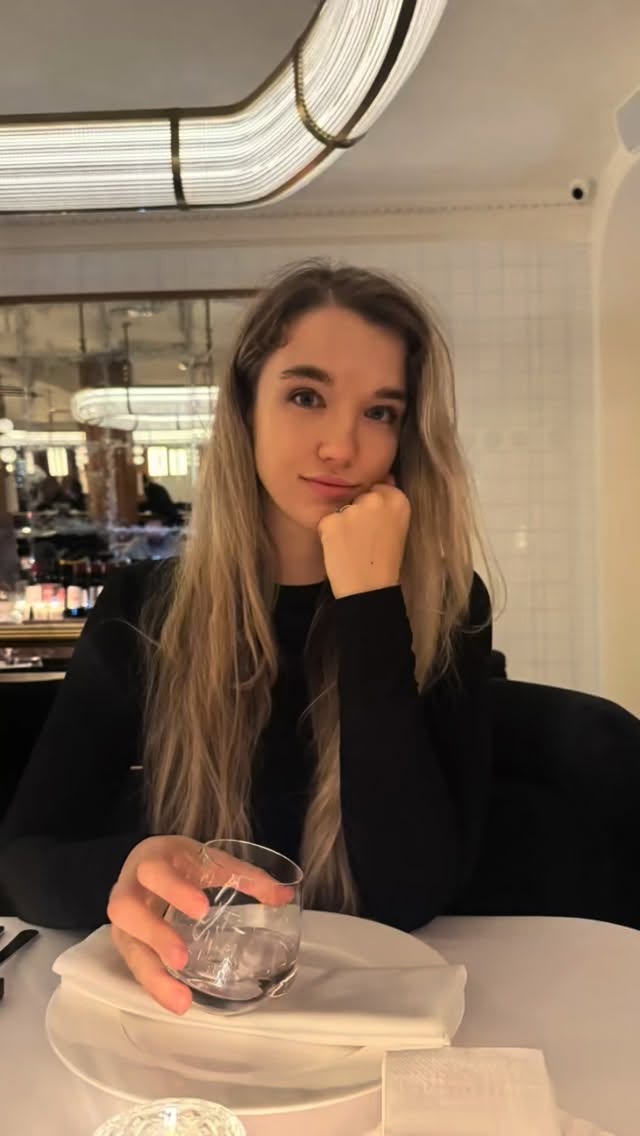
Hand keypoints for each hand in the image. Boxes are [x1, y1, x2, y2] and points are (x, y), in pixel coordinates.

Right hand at [107, 835, 290, 1014]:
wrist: (147, 865)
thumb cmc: (179, 864)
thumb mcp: (208, 861)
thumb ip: (245, 876)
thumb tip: (284, 896)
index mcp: (151, 860)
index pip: (154, 871)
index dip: (174, 890)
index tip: (201, 909)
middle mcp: (127, 889)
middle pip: (125, 909)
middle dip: (154, 934)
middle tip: (182, 959)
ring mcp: (123, 920)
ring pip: (126, 946)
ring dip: (152, 974)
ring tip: (181, 998)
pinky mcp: (126, 944)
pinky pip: (134, 967)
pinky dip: (155, 985)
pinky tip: (176, 1000)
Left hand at [318, 478, 410, 599]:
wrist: (369, 590)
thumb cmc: (385, 562)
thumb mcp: (398, 527)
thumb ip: (389, 501)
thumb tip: (383, 476)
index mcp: (398, 500)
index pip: (378, 487)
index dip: (374, 508)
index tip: (376, 528)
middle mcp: (377, 499)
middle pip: (359, 496)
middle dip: (357, 512)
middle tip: (364, 539)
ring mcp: (353, 509)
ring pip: (342, 509)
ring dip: (342, 523)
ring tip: (352, 546)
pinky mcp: (332, 520)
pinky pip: (326, 521)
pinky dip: (329, 534)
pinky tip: (340, 550)